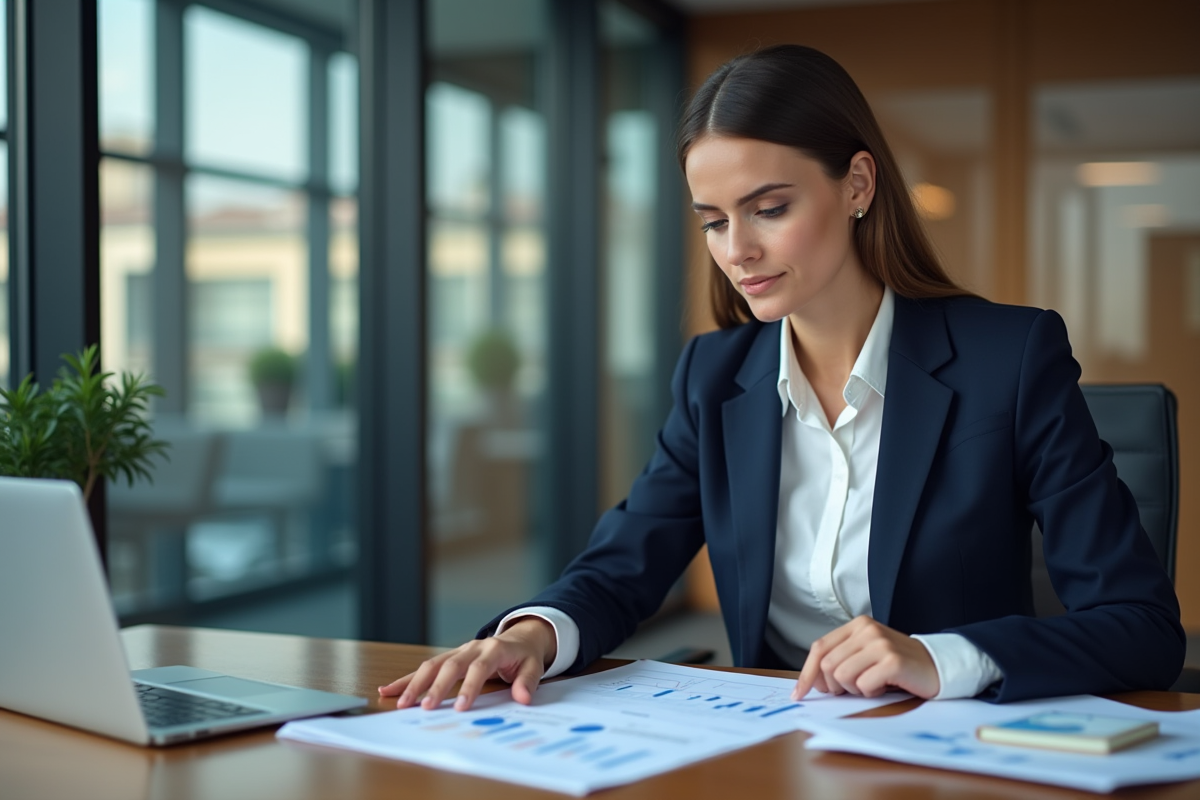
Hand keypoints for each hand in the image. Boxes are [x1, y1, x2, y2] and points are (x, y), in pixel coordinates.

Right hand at [378, 617, 556, 710]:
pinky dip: (406, 679)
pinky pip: (425, 667)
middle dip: (436, 687)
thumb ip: (527, 681)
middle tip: (424, 708)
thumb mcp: (534, 666)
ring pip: (432, 664)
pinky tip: (388, 690)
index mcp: (494, 649)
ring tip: (401, 703)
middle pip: (450, 665)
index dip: (469, 686)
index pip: (479, 667)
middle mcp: (472, 647)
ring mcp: (457, 651)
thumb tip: (523, 698)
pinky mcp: (448, 657)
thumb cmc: (524, 655)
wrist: (519, 637)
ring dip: (415, 683)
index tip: (460, 707)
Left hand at [792, 616, 938, 699]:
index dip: (807, 673)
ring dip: (854, 689)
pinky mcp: (893, 661)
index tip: (799, 694)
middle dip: (835, 686)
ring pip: (842, 676)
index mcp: (857, 625)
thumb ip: (840, 660)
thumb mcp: (865, 655)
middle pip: (828, 665)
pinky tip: (884, 687)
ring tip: (871, 685)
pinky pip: (864, 685)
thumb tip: (811, 682)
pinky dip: (870, 693)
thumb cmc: (896, 665)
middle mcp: (867, 630)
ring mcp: (880, 644)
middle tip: (853, 689)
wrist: (936, 666)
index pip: (819, 648)